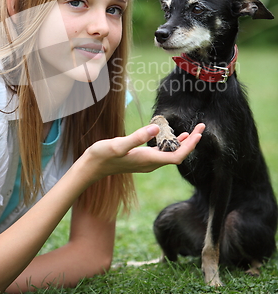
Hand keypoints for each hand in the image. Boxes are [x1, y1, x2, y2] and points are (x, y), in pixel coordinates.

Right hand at [85, 123, 204, 179]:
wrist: (92, 167)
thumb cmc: (103, 155)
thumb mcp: (118, 144)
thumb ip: (137, 137)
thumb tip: (156, 128)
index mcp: (149, 160)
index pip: (177, 155)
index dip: (190, 145)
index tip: (199, 132)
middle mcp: (151, 164)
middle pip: (178, 155)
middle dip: (191, 142)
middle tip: (201, 127)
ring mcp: (147, 162)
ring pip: (171, 154)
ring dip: (183, 144)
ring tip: (193, 131)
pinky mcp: (142, 159)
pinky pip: (163, 153)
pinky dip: (172, 144)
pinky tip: (172, 136)